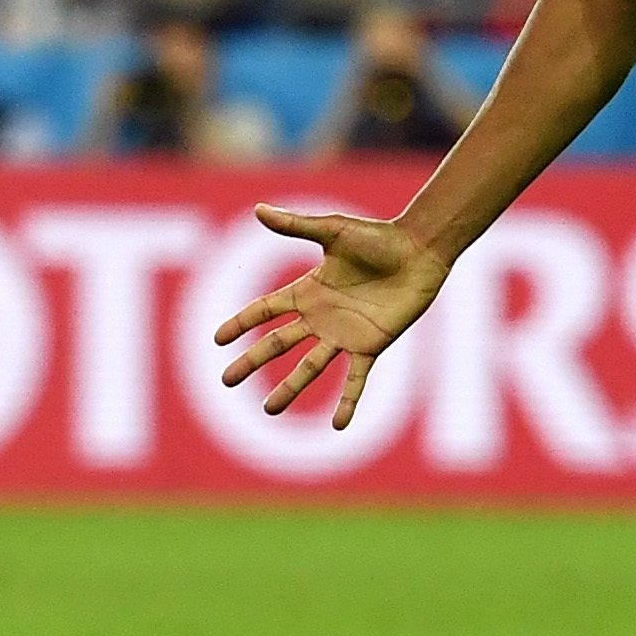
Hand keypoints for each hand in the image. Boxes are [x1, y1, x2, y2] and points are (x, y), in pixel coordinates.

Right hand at [211, 205, 452, 425]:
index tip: (217, 340)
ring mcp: (344, 334)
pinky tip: (338, 425)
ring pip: (310, 367)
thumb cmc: (378, 237)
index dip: (240, 322)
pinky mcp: (371, 345)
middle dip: (251, 361)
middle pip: (277, 343)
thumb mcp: (333, 230)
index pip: (265, 310)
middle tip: (226, 381)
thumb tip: (258, 209)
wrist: (419, 252)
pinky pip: (356, 379)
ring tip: (269, 410)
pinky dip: (348, 402)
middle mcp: (321, 316)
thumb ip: (296, 226)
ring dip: (289, 389)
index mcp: (308, 290)